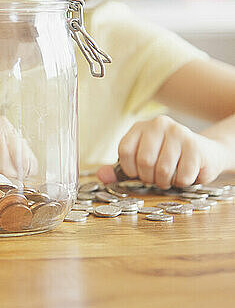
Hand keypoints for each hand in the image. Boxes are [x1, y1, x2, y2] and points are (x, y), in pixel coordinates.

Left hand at [97, 115, 230, 188]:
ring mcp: (178, 132)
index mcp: (140, 127)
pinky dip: (182, 182)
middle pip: (144, 162)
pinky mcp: (195, 145)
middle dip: (150, 178)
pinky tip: (185, 173)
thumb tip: (101, 176)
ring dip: (166, 181)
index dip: (130, 170)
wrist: (204, 153)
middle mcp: (158, 124)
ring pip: (163, 170)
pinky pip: (182, 176)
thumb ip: (120, 170)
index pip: (125, 151)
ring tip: (170, 176)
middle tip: (156, 177)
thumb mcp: (140, 162)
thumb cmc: (167, 159)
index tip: (138, 173)